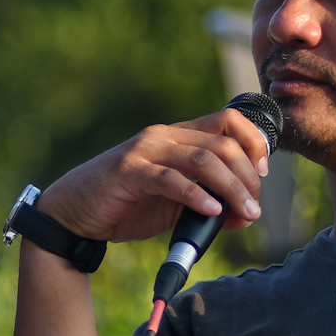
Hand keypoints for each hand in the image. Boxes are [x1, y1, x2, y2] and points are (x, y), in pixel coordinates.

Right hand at [35, 106, 271, 246]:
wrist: (74, 213)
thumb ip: (207, 201)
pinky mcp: (129, 172)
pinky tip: (211, 210)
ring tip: (245, 213)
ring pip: (203, 159)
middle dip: (247, 176)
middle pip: (223, 143)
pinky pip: (171, 179)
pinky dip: (196, 195)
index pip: (227, 120)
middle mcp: (162, 136)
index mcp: (175, 136)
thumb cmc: (124, 205)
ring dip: (232, 187)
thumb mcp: (174, 204)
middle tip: (254, 206)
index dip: (253, 143)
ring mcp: (144, 151)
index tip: (262, 174)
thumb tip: (246, 214)